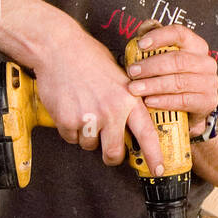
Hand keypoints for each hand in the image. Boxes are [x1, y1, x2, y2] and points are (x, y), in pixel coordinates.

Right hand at [30, 22, 162, 169]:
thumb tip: (131, 125)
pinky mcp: (67, 120)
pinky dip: (70, 129)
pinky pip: (71, 138)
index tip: (159, 170)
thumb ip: (127, 101)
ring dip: (87, 137)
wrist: (58, 48)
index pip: (147, 134)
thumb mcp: (120, 77)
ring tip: (84, 113)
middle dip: (112, 157)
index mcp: (129, 100)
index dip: (154, 155)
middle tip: (110, 153)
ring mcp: (89, 118)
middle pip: (114, 153)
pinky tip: (70, 110)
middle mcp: (111, 111)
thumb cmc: (89, 58)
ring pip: (90, 146)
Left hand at [124, 23, 217, 131]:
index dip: (159, 37)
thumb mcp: (163, 57)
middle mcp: (206, 62)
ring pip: (179, 81)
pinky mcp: (208, 101)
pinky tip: (149, 101)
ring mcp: (209, 82)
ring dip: (154, 85)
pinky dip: (164, 101)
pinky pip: (184, 100)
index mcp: (196, 45)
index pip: (180, 33)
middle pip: (178, 60)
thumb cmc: (172, 77)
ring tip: (135, 88)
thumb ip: (155, 40)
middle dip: (151, 66)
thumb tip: (146, 27)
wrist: (188, 109)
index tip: (140, 44)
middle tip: (132, 72)